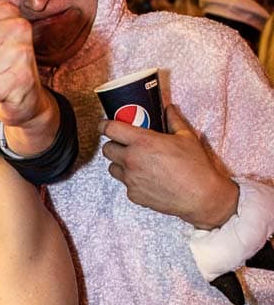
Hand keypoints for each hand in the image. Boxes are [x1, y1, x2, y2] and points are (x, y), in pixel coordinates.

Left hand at [99, 104, 238, 227]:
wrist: (199, 196)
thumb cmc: (195, 166)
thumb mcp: (186, 137)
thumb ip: (174, 120)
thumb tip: (169, 108)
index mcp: (142, 142)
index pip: (111, 129)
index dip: (104, 125)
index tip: (104, 125)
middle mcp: (132, 160)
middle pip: (107, 149)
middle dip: (113, 144)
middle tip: (124, 143)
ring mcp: (131, 179)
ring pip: (112, 168)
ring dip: (119, 162)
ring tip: (135, 161)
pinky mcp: (133, 195)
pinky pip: (125, 183)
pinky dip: (131, 179)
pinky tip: (146, 177)